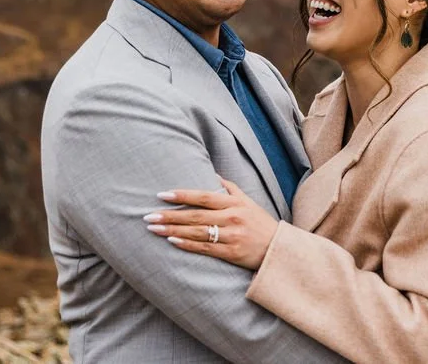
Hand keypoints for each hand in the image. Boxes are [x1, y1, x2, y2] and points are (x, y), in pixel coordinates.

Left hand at [144, 178, 278, 269]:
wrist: (278, 248)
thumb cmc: (260, 223)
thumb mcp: (248, 201)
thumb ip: (231, 188)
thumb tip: (214, 175)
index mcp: (234, 203)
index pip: (204, 196)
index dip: (182, 195)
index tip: (162, 195)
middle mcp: (232, 217)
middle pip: (195, 215)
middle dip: (170, 215)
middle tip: (149, 216)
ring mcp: (232, 235)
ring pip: (197, 232)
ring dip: (173, 230)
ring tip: (154, 229)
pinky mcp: (231, 253)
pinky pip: (205, 248)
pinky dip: (187, 245)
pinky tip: (172, 242)